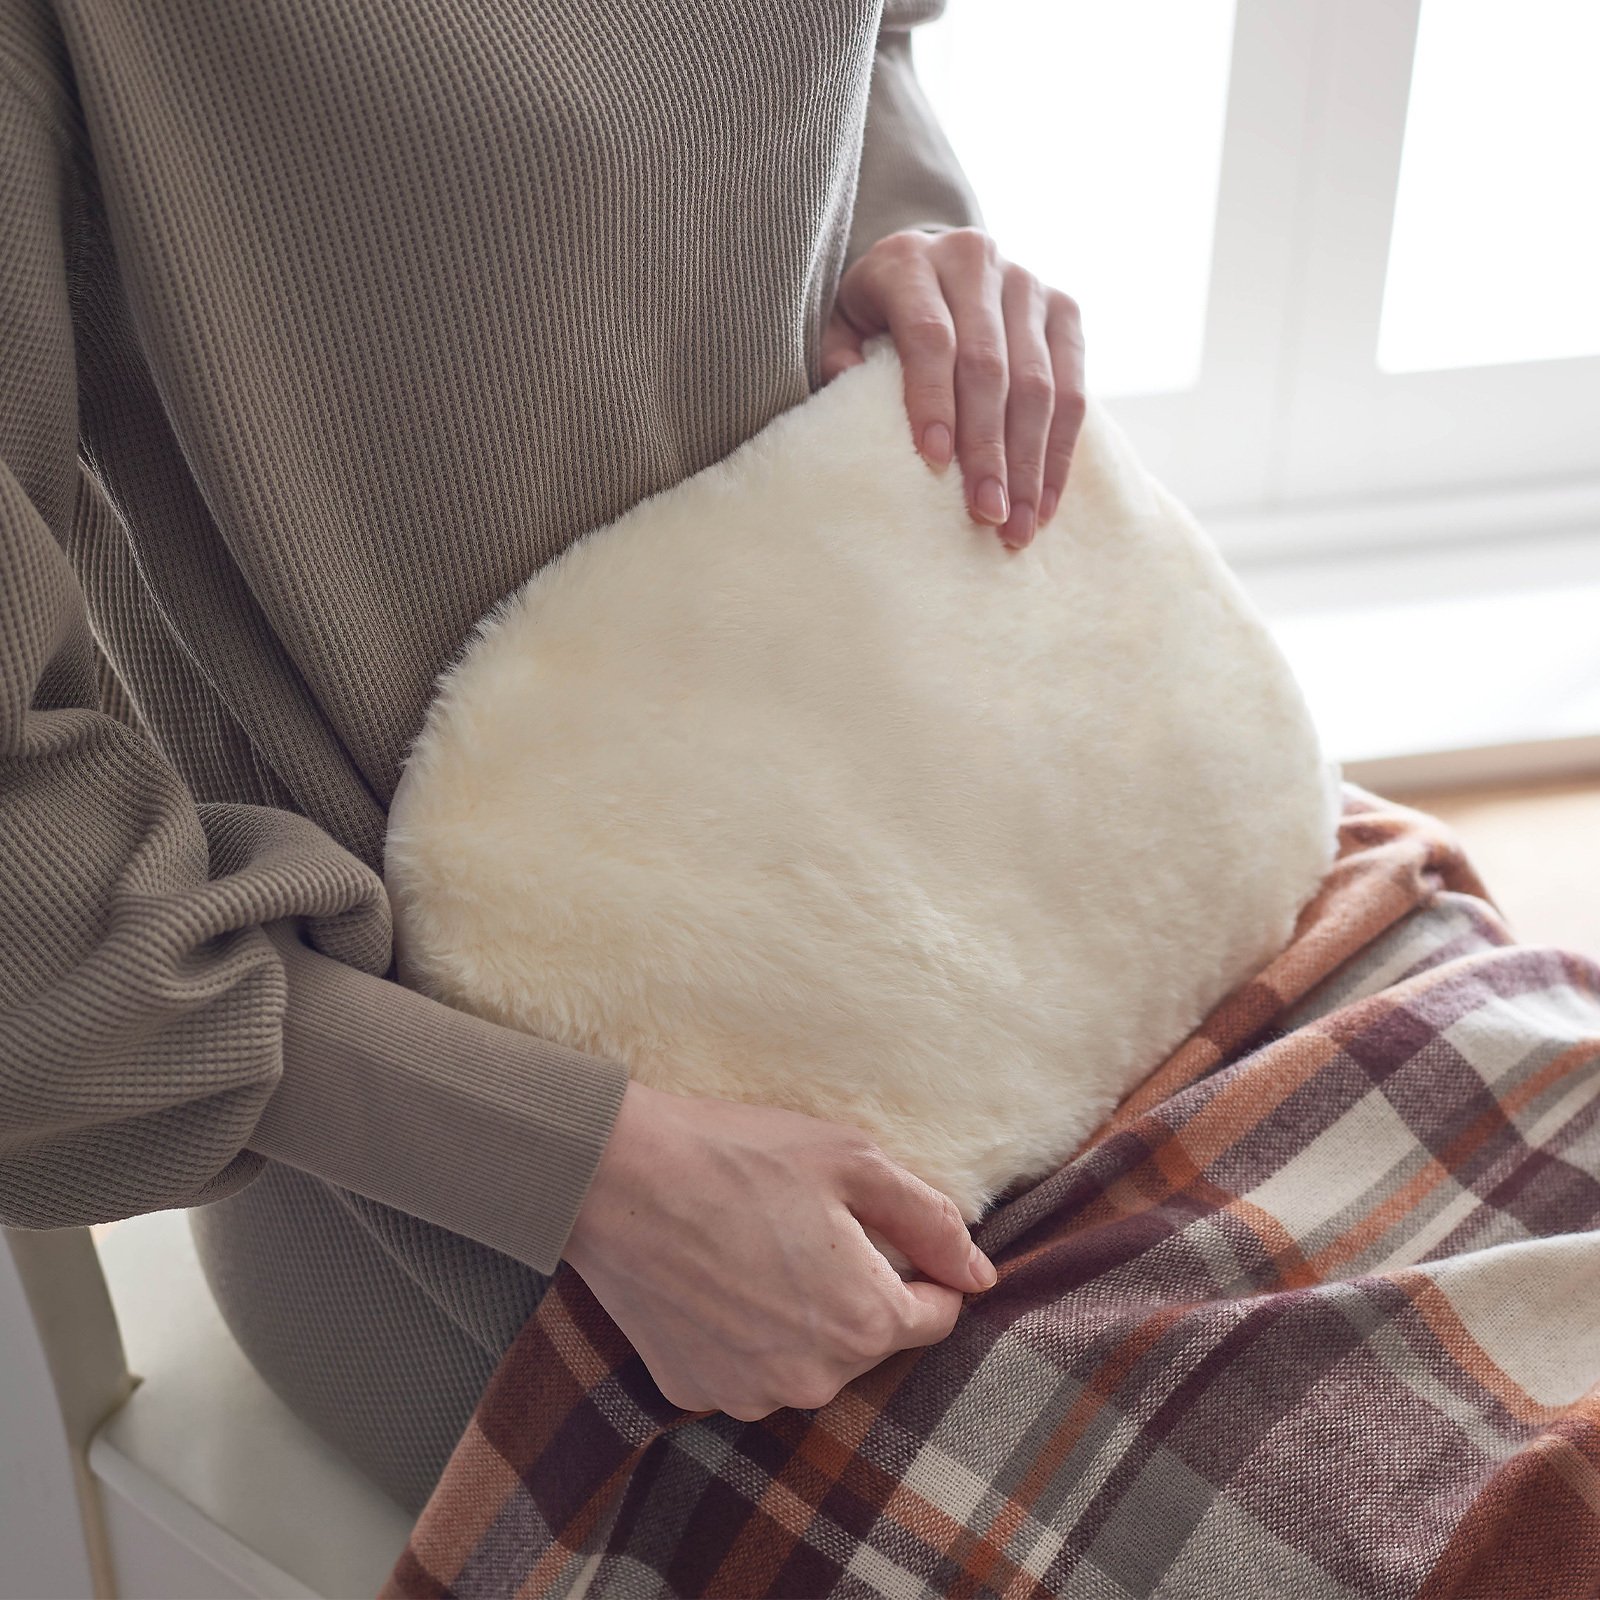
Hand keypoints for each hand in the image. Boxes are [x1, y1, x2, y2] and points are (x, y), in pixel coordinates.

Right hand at [561, 1082, 995, 1419]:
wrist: (614, 1175)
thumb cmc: (738, 1155)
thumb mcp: (853, 1159)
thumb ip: (932, 1220)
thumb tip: (981, 1272)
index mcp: (864, 1322)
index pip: (936, 1314)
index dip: (921, 1267)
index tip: (882, 1229)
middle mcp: (813, 1379)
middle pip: (870, 1338)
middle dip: (857, 1288)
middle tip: (807, 1223)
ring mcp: (748, 1392)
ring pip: (809, 1358)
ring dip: (801, 1315)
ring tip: (757, 1245)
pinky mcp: (692, 1390)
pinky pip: (747, 1366)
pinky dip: (744, 1331)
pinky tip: (717, 1275)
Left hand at [822, 228, 1085, 550]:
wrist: (932, 266)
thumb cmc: (876, 314)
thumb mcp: (841, 325)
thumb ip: (837, 354)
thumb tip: (850, 388)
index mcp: (910, 260)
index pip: (929, 334)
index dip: (933, 399)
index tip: (936, 462)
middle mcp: (974, 260)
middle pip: (989, 365)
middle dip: (989, 447)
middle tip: (985, 513)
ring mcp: (1027, 282)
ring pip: (1038, 383)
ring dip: (1030, 463)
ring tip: (1017, 525)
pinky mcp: (1064, 309)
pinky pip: (1073, 388)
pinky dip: (1060, 452)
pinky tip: (1044, 502)